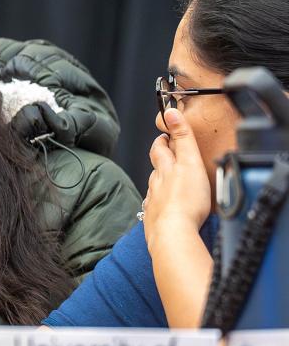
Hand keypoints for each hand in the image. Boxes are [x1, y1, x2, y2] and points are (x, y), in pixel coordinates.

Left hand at [144, 107, 210, 249]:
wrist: (173, 233)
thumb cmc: (187, 201)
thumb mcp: (190, 162)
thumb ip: (183, 137)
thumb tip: (171, 111)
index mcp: (167, 168)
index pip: (162, 148)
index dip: (165, 139)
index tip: (167, 134)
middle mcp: (157, 183)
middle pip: (156, 166)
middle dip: (160, 155)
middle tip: (164, 148)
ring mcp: (154, 202)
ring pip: (154, 186)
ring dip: (159, 180)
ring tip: (166, 178)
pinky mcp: (154, 219)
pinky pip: (154, 206)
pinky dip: (158, 202)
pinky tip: (162, 206)